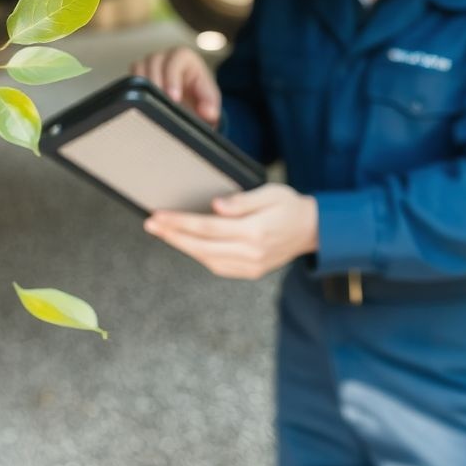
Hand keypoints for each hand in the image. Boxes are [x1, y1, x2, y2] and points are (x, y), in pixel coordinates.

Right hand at [130, 46, 220, 125]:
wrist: (188, 99)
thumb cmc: (198, 94)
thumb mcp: (209, 98)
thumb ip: (211, 104)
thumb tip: (208, 112)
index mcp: (183, 56)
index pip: (175, 61)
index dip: (172, 79)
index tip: (174, 98)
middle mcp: (164, 56)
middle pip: (153, 62)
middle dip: (156, 84)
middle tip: (159, 104)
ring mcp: (147, 63)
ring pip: (138, 68)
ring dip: (143, 87)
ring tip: (150, 104)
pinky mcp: (137, 74)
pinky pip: (130, 78)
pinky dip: (135, 90)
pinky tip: (142, 103)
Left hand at [143, 183, 317, 279]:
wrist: (314, 230)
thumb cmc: (290, 207)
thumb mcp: (270, 193)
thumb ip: (242, 201)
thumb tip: (215, 206)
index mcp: (255, 231)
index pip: (206, 227)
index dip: (179, 222)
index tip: (159, 215)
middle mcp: (251, 253)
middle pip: (201, 246)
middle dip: (172, 235)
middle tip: (151, 225)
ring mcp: (251, 266)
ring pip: (207, 259)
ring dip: (183, 246)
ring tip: (164, 233)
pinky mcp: (251, 272)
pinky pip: (218, 267)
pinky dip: (199, 256)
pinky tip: (188, 245)